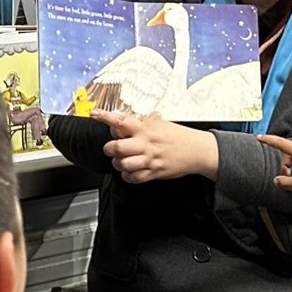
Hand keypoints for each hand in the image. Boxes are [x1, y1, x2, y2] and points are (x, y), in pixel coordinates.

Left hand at [91, 109, 218, 183]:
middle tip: (111, 148)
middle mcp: (145, 143)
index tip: (93, 114)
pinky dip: (128, 176)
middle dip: (110, 148)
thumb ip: (144, 121)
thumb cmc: (180, 137)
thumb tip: (130, 118)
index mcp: (146, 128)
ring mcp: (149, 159)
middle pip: (117, 147)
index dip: (104, 117)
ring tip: (121, 161)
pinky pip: (133, 178)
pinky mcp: (153, 172)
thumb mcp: (162, 124)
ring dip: (118, 164)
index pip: (121, 120)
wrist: (198, 151)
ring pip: (123, 164)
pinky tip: (130, 172)